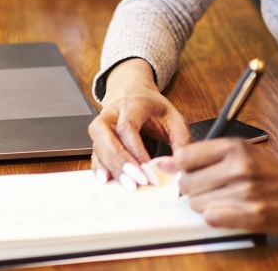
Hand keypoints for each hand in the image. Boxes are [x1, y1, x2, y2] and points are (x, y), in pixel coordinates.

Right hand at [88, 59, 191, 188]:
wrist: (135, 94)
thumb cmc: (154, 108)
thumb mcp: (174, 117)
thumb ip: (181, 140)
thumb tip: (181, 166)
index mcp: (132, 104)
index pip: (127, 126)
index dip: (136, 150)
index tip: (149, 170)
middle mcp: (111, 113)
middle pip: (104, 133)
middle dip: (119, 160)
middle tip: (135, 180)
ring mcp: (102, 125)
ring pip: (97, 145)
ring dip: (110, 166)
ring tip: (126, 184)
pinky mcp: (99, 139)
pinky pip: (95, 154)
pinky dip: (100, 168)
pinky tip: (108, 180)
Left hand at [172, 138, 277, 233]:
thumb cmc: (273, 173)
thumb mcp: (241, 152)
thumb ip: (203, 156)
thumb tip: (164, 163)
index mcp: (235, 147)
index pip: (184, 157)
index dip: (184, 168)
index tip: (193, 172)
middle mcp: (239, 168)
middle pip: (187, 183)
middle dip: (193, 190)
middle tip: (211, 189)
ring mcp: (245, 192)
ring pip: (197, 203)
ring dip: (205, 205)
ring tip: (224, 200)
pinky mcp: (251, 215)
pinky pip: (212, 218)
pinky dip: (216, 217)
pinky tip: (228, 211)